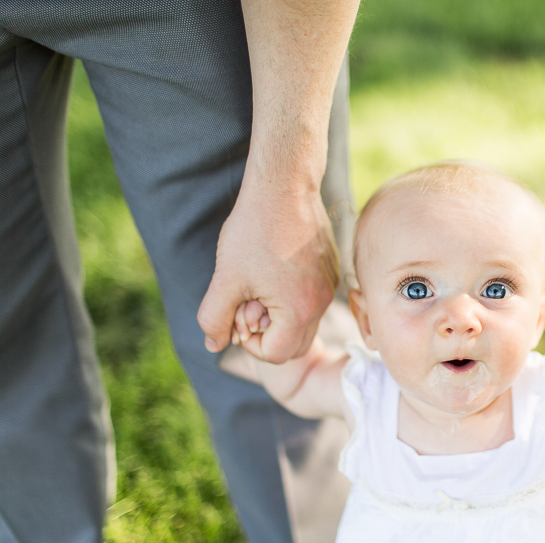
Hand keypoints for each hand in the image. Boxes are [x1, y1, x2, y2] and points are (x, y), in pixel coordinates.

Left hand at [197, 179, 338, 362]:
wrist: (285, 186)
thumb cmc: (253, 231)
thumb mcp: (225, 278)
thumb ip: (214, 318)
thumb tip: (214, 345)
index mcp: (298, 311)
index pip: (275, 355)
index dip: (249, 345)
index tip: (237, 316)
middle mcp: (321, 303)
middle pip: (295, 345)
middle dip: (267, 335)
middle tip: (247, 305)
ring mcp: (330, 286)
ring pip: (305, 322)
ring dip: (279, 316)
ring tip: (259, 284)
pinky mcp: (331, 270)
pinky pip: (313, 299)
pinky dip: (292, 296)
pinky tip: (273, 267)